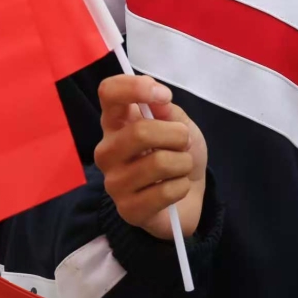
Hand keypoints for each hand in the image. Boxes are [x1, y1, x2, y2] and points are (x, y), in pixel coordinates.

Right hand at [94, 75, 206, 239]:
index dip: (135, 88)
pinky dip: (182, 187)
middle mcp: (107, 150)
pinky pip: (165, 191)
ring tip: (180, 167)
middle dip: (176, 135)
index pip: (108, 92)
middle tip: (183, 143)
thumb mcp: (180, 123)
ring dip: (183, 163)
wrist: (190, 193)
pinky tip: (175, 188)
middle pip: (139, 131)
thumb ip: (168, 111)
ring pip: (158, 162)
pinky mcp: (127, 210)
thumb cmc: (178, 152)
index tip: (164, 95)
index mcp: (116, 122)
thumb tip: (159, 101)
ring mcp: (114, 182)